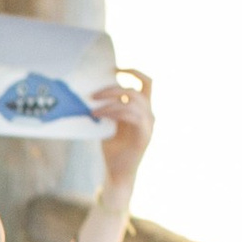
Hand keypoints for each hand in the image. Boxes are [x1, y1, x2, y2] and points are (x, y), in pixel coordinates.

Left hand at [91, 73, 155, 200]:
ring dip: (110, 101)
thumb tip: (92, 92)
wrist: (117, 174)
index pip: (146, 82)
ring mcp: (149, 124)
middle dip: (113, 88)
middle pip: (137, 89)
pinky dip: (113, 112)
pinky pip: (131, 115)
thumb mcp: (110, 123)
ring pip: (133, 101)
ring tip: (92, 107)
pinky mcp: (144, 135)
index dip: (133, 71)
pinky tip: (99, 115)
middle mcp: (150, 114)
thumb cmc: (112, 149)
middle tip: (93, 94)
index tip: (115, 68)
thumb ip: (109, 108)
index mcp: (143, 109)